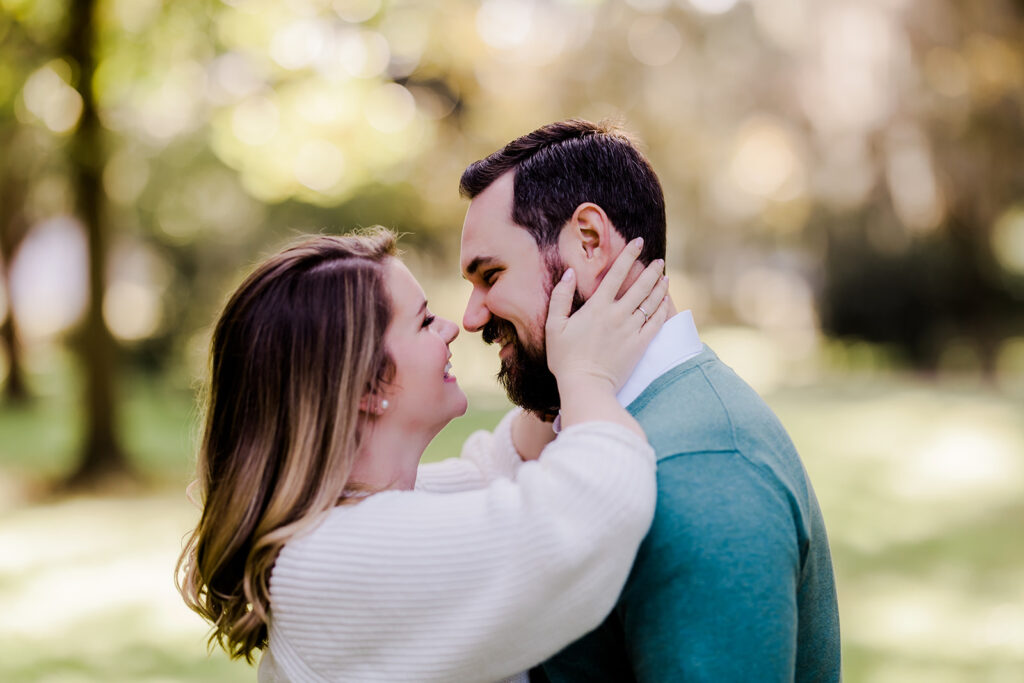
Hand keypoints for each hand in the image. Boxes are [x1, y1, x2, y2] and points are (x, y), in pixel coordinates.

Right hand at [545, 237, 669, 394]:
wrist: (585, 384)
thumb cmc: (565, 357)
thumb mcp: (554, 326)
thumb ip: (560, 297)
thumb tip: (569, 274)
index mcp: (597, 307)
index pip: (616, 274)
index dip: (628, 255)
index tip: (638, 242)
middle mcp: (617, 314)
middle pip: (640, 286)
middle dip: (651, 270)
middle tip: (658, 260)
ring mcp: (631, 330)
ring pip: (651, 302)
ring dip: (659, 287)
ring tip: (665, 277)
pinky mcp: (640, 345)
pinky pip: (656, 323)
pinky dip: (662, 309)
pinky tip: (666, 301)